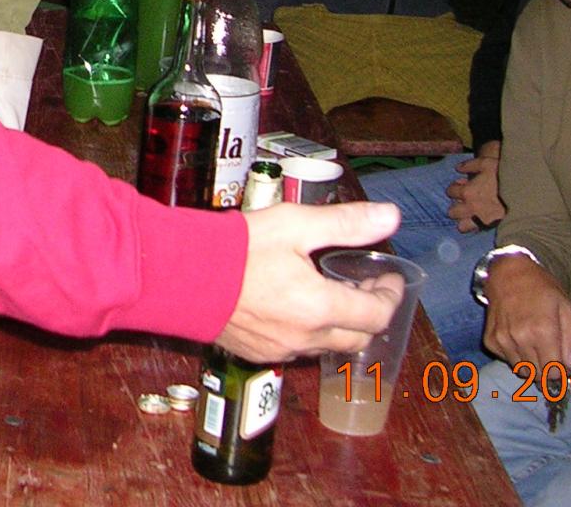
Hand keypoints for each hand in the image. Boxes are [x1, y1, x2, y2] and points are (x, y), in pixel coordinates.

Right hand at [215, 201, 404, 363]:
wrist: (180, 275)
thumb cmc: (236, 248)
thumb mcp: (295, 224)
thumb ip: (345, 223)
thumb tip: (389, 216)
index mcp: (320, 307)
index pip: (377, 315)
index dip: (390, 296)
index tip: (388, 278)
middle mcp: (305, 337)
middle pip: (358, 338)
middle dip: (368, 313)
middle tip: (362, 285)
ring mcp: (281, 349)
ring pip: (327, 346)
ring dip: (338, 324)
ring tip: (328, 293)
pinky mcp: (258, 353)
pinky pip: (297, 349)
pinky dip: (308, 332)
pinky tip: (293, 307)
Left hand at [446, 145, 503, 232]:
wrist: (526, 195)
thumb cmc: (506, 177)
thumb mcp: (487, 164)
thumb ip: (470, 165)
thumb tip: (458, 168)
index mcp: (468, 192)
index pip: (450, 192)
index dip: (455, 188)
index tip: (462, 186)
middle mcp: (470, 208)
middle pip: (452, 212)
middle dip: (456, 206)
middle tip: (465, 201)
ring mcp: (480, 220)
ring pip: (461, 226)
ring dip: (463, 219)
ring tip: (471, 213)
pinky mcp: (490, 228)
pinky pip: (476, 231)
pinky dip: (475, 226)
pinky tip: (481, 219)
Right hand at [483, 255, 570, 370]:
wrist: (507, 273)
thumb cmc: (541, 288)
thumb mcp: (566, 307)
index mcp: (543, 331)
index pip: (554, 373)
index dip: (561, 374)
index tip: (563, 367)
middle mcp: (520, 338)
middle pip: (538, 375)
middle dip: (547, 371)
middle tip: (551, 357)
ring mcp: (503, 339)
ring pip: (521, 370)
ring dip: (531, 364)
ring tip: (534, 345)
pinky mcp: (490, 339)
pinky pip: (506, 360)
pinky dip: (515, 355)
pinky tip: (518, 339)